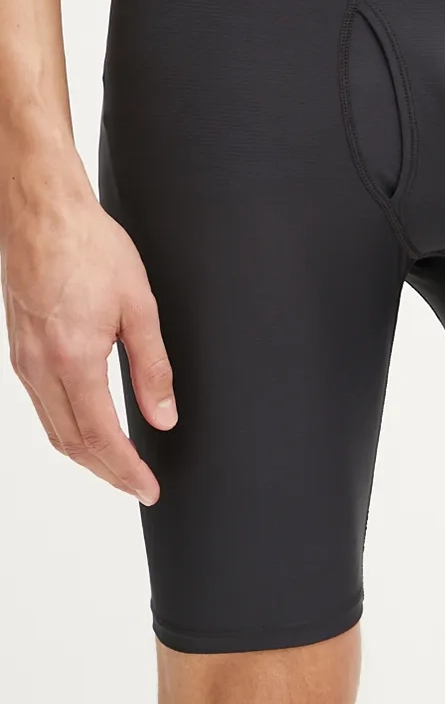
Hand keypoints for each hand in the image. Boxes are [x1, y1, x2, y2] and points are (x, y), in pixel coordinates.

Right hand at [2, 184, 175, 503]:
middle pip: (73, 444)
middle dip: (108, 472)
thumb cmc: (90, 247)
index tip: (149, 488)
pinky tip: (89, 427)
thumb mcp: (138, 305)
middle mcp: (41, 369)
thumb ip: (152, 367)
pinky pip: (43, 406)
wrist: (43, 214)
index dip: (127, 470)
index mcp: (73, 360)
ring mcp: (25, 362)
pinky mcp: (21, 351)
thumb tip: (164, 417)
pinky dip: (68, 428)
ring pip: (54, 429)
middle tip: (139, 485)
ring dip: (87, 455)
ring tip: (119, 465)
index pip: (101, 437)